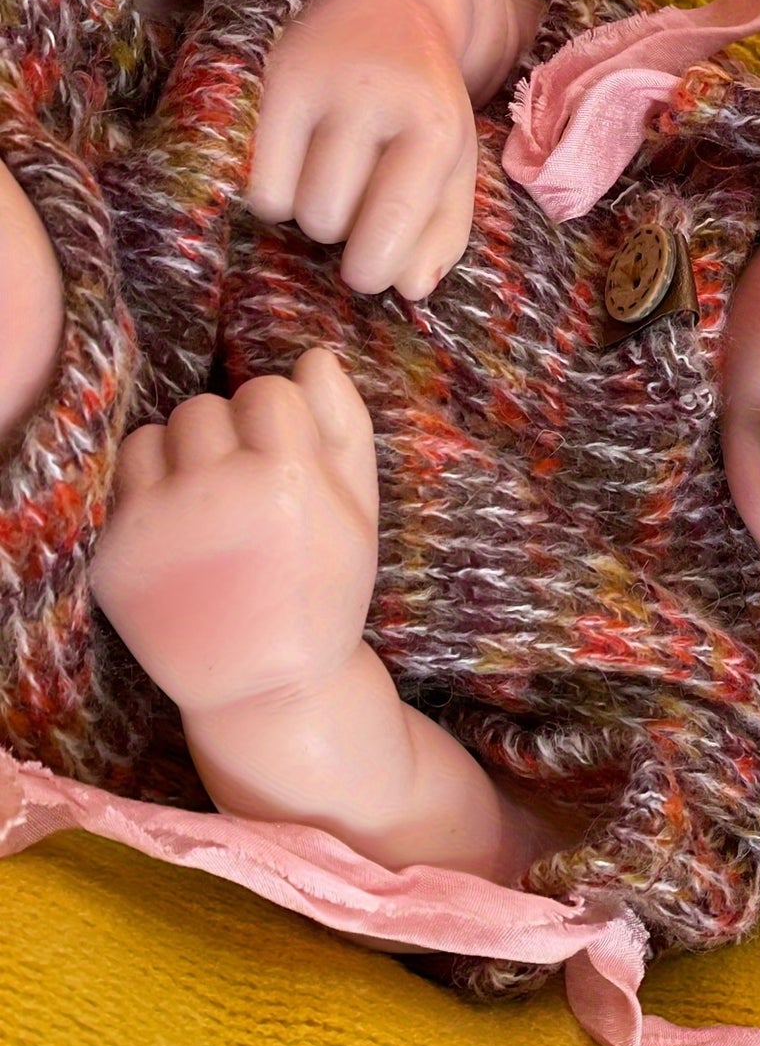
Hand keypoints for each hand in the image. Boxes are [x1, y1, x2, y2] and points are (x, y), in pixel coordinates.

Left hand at [90, 347, 379, 713]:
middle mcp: (215, 491)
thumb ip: (345, 427)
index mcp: (285, 477)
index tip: (288, 463)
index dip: (281, 423)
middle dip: (230, 437)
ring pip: (157, 433)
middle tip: (248, 489)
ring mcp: (157, 523)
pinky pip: (122, 479)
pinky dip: (149, 490)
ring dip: (183, 455)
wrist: (268, 688)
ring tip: (209, 503)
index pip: (267, 392)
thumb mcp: (360, 511)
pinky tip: (180, 528)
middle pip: (207, 407)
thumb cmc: (324, 593)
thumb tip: (315, 357)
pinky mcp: (113, 552)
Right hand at [249, 0, 480, 300]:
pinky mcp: (267, 75)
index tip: (368, 275)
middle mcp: (374, 96)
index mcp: (435, 123)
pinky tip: (294, 168)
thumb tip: (412, 290)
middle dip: (342, 233)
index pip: (393, 219)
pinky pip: (254, 178)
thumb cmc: (423, 100)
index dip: (376, 266)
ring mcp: (314, 80)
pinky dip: (271, 193)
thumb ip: (444, 228)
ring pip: (290, 203)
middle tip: (353, 205)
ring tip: (328, 180)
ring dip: (308, 213)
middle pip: (332, 220)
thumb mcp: (453, 161)